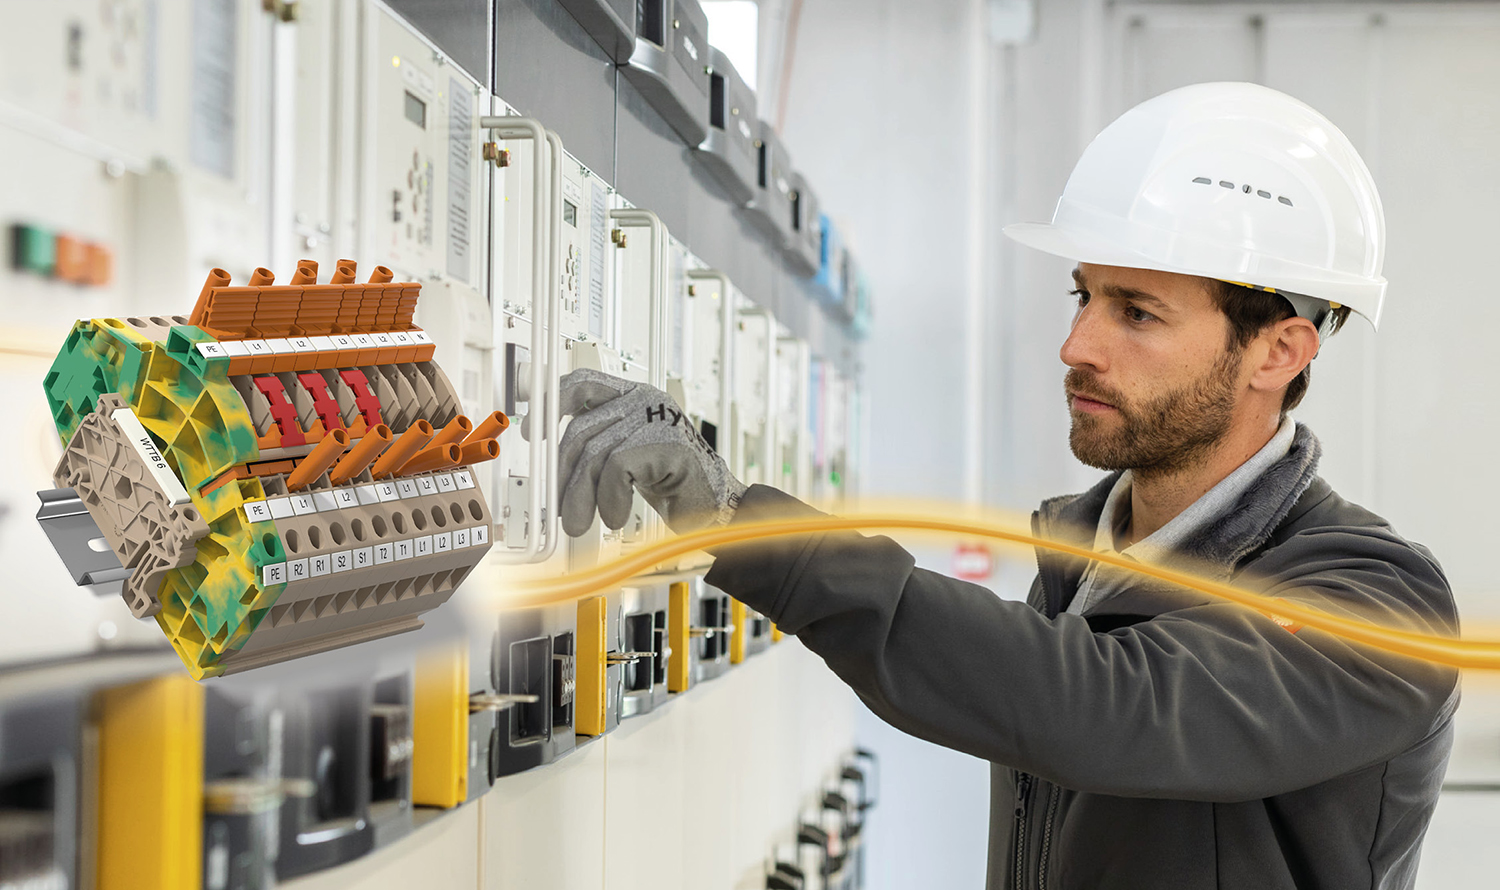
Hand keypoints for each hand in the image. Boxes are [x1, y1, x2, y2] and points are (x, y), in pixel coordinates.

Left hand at [523, 368, 745, 536]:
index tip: (532, 429)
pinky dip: (609, 498)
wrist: (715, 507)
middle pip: (581, 428)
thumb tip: (550, 456)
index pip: (583, 383)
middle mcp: (645, 400)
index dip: (552, 401)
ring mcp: (657, 418)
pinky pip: (616, 468)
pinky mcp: (666, 443)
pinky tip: (615, 516)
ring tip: (579, 521)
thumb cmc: (673, 483)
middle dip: (563, 473)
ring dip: (581, 495)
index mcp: (634, 397)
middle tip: (559, 504)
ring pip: (595, 452)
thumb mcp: (627, 460)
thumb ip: (597, 447)